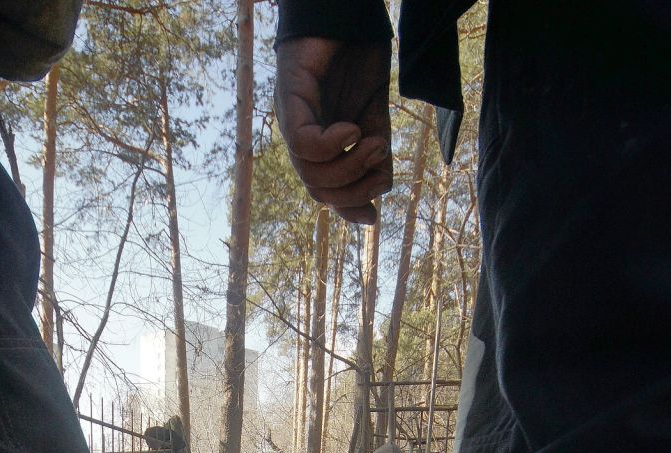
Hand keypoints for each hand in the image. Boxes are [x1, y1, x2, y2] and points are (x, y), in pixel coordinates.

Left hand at [274, 37, 391, 224]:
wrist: (351, 18)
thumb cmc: (360, 64)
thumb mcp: (375, 122)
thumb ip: (374, 161)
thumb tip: (374, 207)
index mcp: (320, 144)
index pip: (325, 192)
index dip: (346, 207)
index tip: (373, 215)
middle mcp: (301, 135)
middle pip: (317, 190)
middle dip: (353, 188)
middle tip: (380, 160)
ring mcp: (293, 116)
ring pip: (310, 173)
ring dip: (349, 166)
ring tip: (373, 142)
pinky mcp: (290, 96)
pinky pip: (302, 142)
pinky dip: (331, 144)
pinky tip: (351, 129)